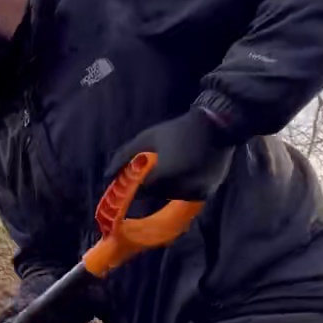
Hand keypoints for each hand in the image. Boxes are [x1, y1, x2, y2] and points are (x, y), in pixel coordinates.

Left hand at [106, 107, 235, 201]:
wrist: (217, 126)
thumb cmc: (177, 130)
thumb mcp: (147, 138)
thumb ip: (124, 156)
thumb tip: (106, 176)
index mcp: (166, 173)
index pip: (143, 190)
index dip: (139, 183)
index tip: (138, 175)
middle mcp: (183, 186)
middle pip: (157, 194)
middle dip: (154, 183)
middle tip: (159, 166)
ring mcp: (196, 191)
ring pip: (172, 196)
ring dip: (167, 186)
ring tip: (173, 165)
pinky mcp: (207, 192)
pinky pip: (186, 196)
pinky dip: (182, 188)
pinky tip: (185, 170)